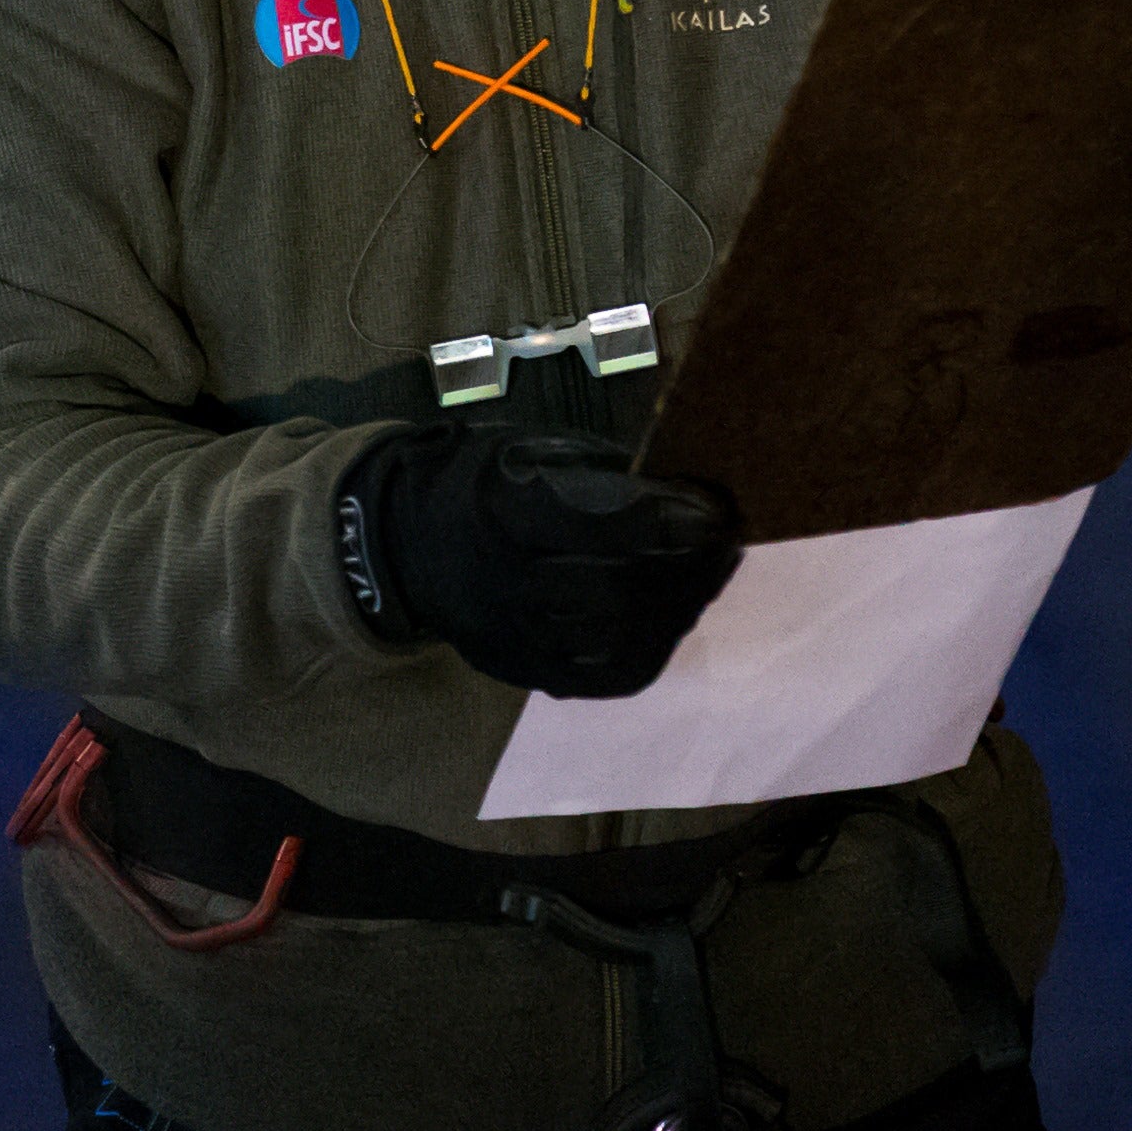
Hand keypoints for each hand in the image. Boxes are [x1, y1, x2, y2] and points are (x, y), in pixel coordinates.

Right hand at [335, 423, 741, 698]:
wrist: (405, 544)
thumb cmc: (481, 483)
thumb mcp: (527, 451)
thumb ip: (599, 473)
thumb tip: (683, 494)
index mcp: (504, 514)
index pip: (604, 527)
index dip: (671, 522)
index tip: (716, 512)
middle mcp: (504, 583)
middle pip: (617, 589)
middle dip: (686, 571)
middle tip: (726, 548)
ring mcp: (511, 636)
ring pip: (615, 638)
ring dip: (676, 610)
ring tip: (707, 582)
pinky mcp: (519, 670)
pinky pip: (599, 679)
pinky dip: (647, 653)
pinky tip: (672, 624)